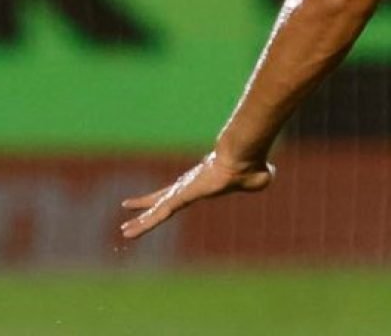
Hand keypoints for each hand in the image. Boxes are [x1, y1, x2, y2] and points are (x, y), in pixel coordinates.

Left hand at [120, 151, 273, 239]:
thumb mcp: (257, 179)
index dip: (167, 197)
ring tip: (124, 232)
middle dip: (145, 205)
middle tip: (126, 209)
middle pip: (161, 199)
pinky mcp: (182, 195)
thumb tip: (266, 175)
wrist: (242, 156)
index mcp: (200, 184)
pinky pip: (161, 214)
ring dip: (141, 223)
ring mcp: (183, 191)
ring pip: (158, 210)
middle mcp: (187, 187)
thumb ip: (255, 180)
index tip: (156, 202)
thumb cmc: (250, 164)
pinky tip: (132, 231)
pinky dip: (146, 223)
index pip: (179, 193)